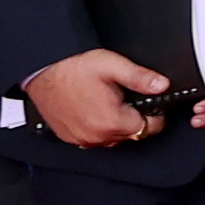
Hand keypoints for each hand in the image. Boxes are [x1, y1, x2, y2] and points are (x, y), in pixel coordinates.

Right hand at [23, 50, 168, 148]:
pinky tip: (95, 110)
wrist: (42, 72)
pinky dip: (98, 128)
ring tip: (110, 103)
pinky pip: (93, 139)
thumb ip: (140, 77)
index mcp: (111, 121)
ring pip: (113, 138)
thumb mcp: (112, 65)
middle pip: (131, 134)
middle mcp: (96, 136)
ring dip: (117, 125)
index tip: (153, 106)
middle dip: (135, 119)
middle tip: (127, 99)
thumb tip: (162, 85)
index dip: (155, 115)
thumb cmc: (72, 68)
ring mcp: (81, 139)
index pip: (149, 128)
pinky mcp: (69, 138)